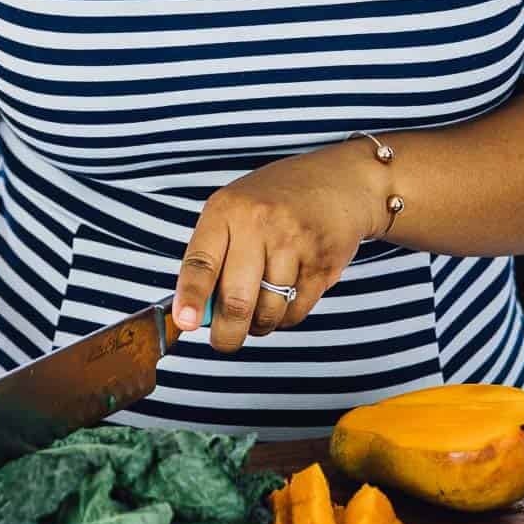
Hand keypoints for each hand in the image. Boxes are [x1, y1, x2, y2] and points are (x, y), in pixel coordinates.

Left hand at [172, 144, 385, 352]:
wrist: (338, 181)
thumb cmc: (275, 202)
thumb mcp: (235, 211)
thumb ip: (215, 256)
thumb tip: (195, 316)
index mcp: (226, 210)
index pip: (201, 263)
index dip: (190, 298)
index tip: (185, 323)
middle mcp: (259, 223)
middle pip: (236, 301)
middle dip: (227, 334)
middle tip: (224, 342)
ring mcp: (294, 243)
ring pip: (268, 312)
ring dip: (260, 325)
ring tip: (259, 310)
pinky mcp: (323, 262)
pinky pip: (296, 312)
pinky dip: (285, 317)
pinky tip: (286, 296)